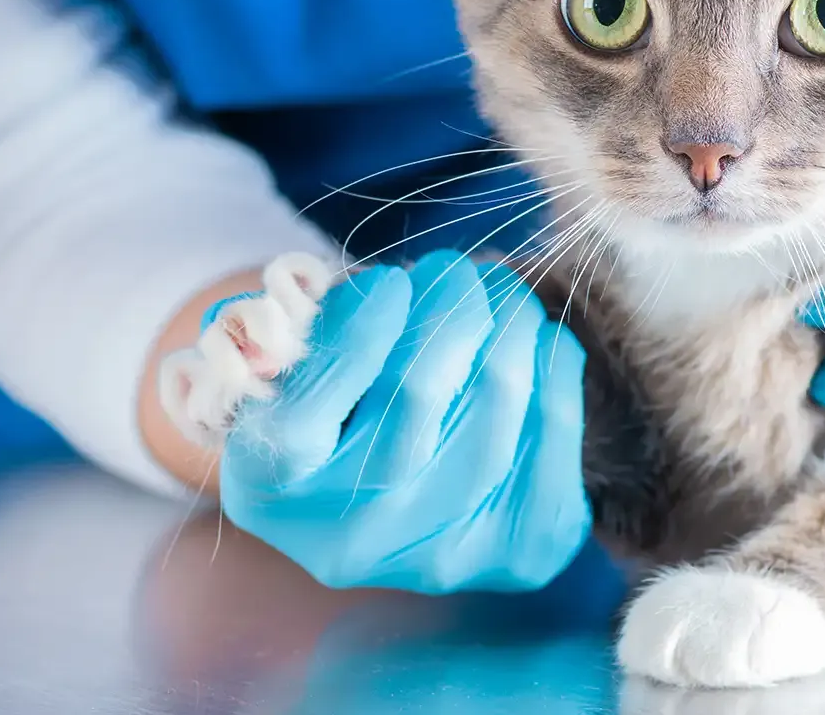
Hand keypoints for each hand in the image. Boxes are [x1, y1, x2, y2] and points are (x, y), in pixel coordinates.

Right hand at [218, 250, 590, 592]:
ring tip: (493, 290)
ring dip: (506, 314)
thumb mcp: (282, 364)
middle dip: (447, 300)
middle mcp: (353, 539)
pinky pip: (554, 418)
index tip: (386, 283)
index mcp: (270, 490)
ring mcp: (442, 554)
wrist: (390, 496)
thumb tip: (361, 291)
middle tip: (450, 270)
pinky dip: (551, 355)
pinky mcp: (522, 546)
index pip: (308, 406)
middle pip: (417, 388)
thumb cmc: (329, 398)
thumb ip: (299, 328)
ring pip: (496, 392)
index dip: (360, 324)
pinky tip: (530, 340)